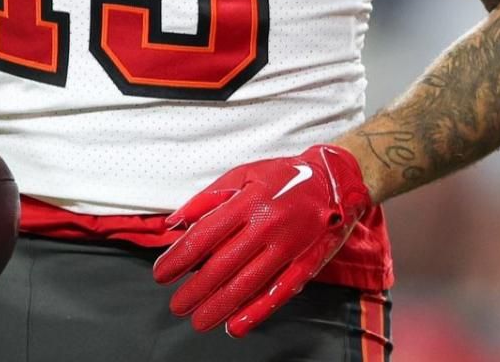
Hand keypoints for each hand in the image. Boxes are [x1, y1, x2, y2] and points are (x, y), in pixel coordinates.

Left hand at [152, 145, 373, 336]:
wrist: (337, 180)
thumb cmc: (284, 177)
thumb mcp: (243, 174)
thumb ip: (207, 199)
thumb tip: (175, 222)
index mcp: (249, 201)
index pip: (205, 235)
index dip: (179, 258)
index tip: (162, 274)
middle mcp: (268, 224)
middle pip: (223, 264)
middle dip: (195, 289)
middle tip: (176, 305)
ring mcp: (289, 246)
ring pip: (249, 283)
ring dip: (220, 306)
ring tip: (199, 320)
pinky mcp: (307, 263)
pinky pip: (279, 292)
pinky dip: (257, 311)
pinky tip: (236, 325)